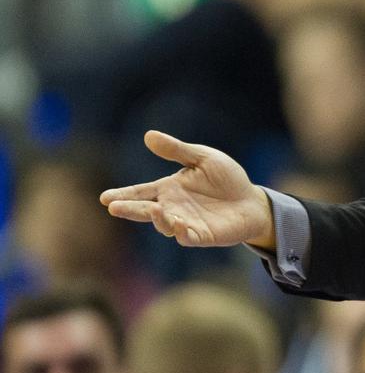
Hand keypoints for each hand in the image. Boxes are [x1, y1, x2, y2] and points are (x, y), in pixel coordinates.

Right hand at [99, 130, 274, 248]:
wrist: (251, 200)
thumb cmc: (226, 179)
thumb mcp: (202, 158)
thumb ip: (177, 150)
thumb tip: (148, 135)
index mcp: (169, 189)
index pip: (140, 192)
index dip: (123, 195)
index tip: (104, 198)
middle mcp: (172, 208)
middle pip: (146, 210)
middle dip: (130, 209)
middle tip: (113, 207)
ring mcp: (186, 223)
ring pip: (164, 225)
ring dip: (158, 219)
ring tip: (154, 210)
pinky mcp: (202, 235)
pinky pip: (187, 237)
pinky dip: (181, 232)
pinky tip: (178, 225)